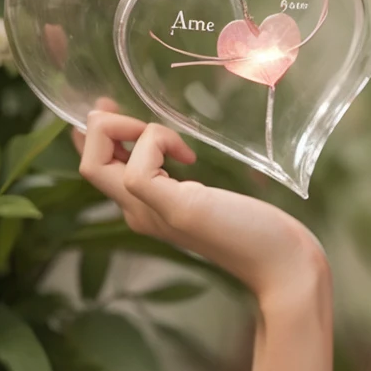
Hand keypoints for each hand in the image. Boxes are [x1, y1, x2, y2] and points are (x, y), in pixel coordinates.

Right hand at [71, 97, 330, 313]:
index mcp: (144, 207)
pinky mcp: (175, 210)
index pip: (95, 167)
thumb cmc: (257, 228)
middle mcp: (138, 212)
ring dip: (128, 130)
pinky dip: (155, 143)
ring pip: (95, 164)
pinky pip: (136, 170)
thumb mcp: (212, 193)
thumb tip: (175, 146)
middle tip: (146, 119)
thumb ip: (189, 175)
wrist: (283, 264)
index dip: (94, 133)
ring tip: (176, 142)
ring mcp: (151, 213)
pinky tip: (190, 157)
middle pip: (87, 163)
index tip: (114, 106)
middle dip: (104, 125)